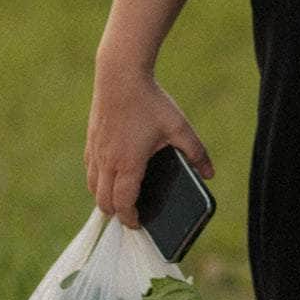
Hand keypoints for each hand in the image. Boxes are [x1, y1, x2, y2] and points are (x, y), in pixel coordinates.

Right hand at [86, 58, 213, 228]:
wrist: (120, 75)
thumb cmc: (151, 102)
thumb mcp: (180, 128)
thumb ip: (196, 152)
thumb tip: (210, 174)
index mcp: (129, 164)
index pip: (124, 204)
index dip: (130, 219)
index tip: (138, 224)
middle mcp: (107, 162)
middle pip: (103, 202)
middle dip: (116, 213)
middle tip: (131, 216)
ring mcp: (95, 151)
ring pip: (93, 187)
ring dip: (104, 198)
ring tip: (120, 199)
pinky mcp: (90, 140)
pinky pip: (89, 170)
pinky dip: (97, 181)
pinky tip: (111, 176)